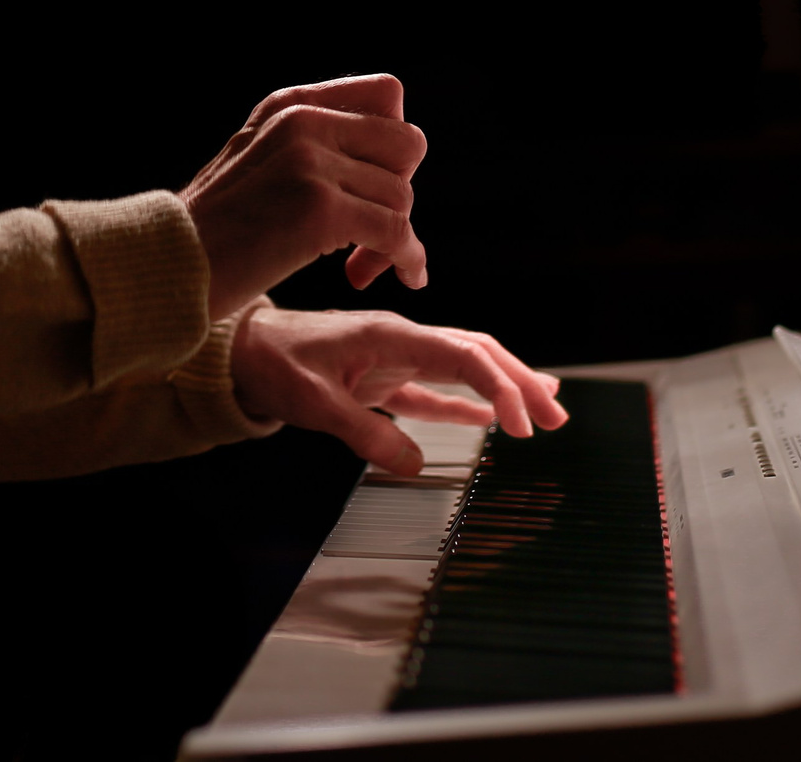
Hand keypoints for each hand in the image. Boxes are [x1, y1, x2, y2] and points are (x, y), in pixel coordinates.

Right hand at [178, 75, 429, 320]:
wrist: (166, 267)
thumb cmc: (215, 231)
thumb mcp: (256, 160)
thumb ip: (311, 145)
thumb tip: (395, 163)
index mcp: (289, 105)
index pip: (387, 93)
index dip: (393, 144)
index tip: (374, 184)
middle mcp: (303, 122)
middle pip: (407, 144)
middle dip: (401, 191)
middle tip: (376, 233)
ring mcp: (310, 163)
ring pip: (402, 197)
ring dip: (396, 238)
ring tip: (364, 266)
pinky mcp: (319, 211)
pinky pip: (397, 232)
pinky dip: (408, 259)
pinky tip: (407, 277)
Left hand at [229, 306, 568, 475]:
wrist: (243, 349)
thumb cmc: (273, 364)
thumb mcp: (313, 402)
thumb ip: (363, 431)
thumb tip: (412, 463)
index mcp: (392, 337)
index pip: (463, 356)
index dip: (500, 388)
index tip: (519, 426)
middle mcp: (402, 341)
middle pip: (478, 355)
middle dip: (521, 382)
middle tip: (557, 416)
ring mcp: (396, 359)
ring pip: (465, 370)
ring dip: (505, 390)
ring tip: (545, 411)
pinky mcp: (385, 379)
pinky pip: (437, 391)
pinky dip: (468, 405)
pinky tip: (492, 420)